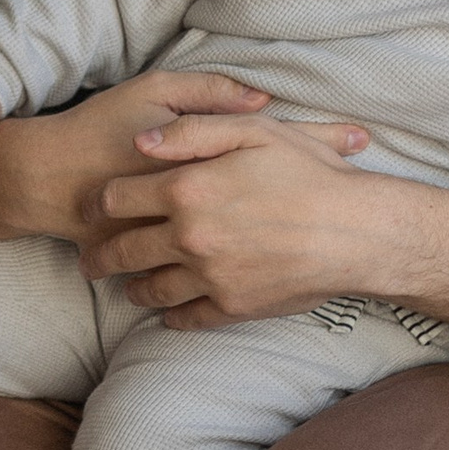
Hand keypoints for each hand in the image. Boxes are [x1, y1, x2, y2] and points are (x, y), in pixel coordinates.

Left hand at [82, 110, 377, 326]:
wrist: (359, 232)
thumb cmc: (311, 174)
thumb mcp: (253, 131)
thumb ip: (191, 131)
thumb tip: (142, 141)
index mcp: (187, 190)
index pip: (117, 199)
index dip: (98, 203)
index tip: (90, 211)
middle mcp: (188, 237)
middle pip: (123, 250)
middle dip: (100, 257)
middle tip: (89, 263)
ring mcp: (208, 277)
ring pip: (150, 288)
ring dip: (132, 288)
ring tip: (126, 286)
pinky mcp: (232, 307)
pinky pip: (187, 318)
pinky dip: (171, 317)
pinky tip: (167, 313)